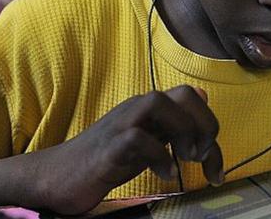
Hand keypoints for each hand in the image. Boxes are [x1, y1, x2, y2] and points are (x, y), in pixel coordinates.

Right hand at [27, 85, 222, 213]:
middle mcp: (136, 110)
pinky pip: (137, 138)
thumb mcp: (147, 141)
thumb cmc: (104, 161)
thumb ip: (172, 123)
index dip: (210, 125)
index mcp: (147, 109)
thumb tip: (202, 97)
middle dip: (203, 124)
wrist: (57, 177)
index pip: (191, 97)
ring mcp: (120, 125)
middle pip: (182, 93)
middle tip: (201, 157)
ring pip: (159, 103)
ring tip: (187, 160)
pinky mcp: (107, 148)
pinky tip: (166, 174)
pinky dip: (159, 156)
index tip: (213, 162)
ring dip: (183, 131)